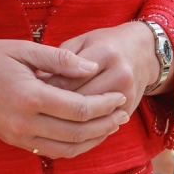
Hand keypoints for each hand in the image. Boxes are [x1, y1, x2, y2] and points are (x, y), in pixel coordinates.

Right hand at [0, 39, 128, 158]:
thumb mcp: (24, 48)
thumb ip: (59, 59)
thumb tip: (91, 67)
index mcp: (30, 96)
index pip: (78, 109)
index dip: (103, 104)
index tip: (119, 95)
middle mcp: (25, 123)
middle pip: (77, 133)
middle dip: (105, 123)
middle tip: (123, 111)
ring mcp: (20, 136)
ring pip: (67, 149)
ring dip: (94, 139)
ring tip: (112, 125)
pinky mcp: (16, 142)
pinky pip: (53, 152)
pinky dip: (75, 147)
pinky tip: (88, 134)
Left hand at [40, 23, 166, 121]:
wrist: (143, 52)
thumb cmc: (105, 43)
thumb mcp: (83, 40)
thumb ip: (61, 57)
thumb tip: (37, 79)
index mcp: (105, 52)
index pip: (70, 77)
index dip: (47, 87)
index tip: (30, 92)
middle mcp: (119, 75)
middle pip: (80, 100)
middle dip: (55, 106)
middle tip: (34, 111)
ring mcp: (127, 95)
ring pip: (91, 119)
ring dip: (67, 123)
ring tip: (46, 122)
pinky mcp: (129, 111)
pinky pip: (102, 130)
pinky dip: (83, 134)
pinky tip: (65, 133)